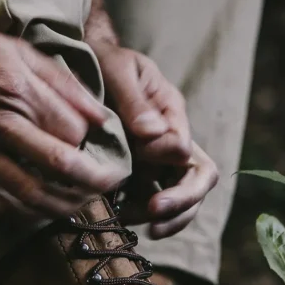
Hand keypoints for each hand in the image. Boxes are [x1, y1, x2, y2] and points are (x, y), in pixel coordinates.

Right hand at [0, 23, 127, 216]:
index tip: (95, 150)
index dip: (90, 145)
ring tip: (78, 207)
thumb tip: (101, 117)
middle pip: (61, 165)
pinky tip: (37, 214)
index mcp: (19, 90)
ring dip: (62, 207)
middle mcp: (0, 124)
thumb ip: (63, 83)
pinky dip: (21, 217)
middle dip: (94, 184)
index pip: (72, 131)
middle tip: (108, 189)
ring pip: (31, 194)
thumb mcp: (16, 52)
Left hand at [91, 43, 217, 236]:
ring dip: (165, 219)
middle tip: (154, 214)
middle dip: (181, 203)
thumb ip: (135, 101)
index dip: (166, 157)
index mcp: (173, 115)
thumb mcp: (118, 69)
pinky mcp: (144, 180)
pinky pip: (154, 207)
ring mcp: (161, 165)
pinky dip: (142, 218)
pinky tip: (120, 218)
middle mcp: (173, 143)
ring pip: (183, 202)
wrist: (86, 71)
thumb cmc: (105, 64)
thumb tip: (152, 134)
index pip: (185, 149)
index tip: (139, 153)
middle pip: (198, 182)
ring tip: (129, 220)